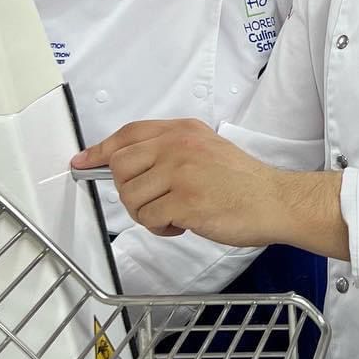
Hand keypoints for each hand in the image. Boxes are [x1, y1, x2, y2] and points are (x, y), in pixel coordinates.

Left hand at [73, 119, 289, 246]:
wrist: (275, 201)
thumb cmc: (244, 182)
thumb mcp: (206, 148)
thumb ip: (170, 150)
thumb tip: (124, 163)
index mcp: (183, 130)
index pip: (128, 134)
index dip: (100, 149)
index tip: (83, 161)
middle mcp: (179, 145)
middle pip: (120, 166)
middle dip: (130, 190)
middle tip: (154, 200)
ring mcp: (181, 172)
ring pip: (131, 197)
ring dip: (147, 214)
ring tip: (175, 214)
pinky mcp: (184, 200)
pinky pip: (149, 218)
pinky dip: (162, 228)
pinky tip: (185, 223)